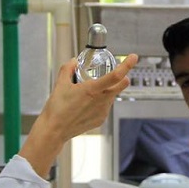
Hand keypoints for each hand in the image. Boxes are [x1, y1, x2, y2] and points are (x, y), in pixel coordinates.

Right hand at [20, 53, 137, 175]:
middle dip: (122, 77)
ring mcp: (103, 111)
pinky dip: (101, 102)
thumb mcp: (60, 84)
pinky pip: (106, 107)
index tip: (133, 57)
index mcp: (92, 89)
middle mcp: (101, 100)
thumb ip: (68, 68)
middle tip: (116, 74)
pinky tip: (88, 104)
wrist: (55, 130)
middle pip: (121, 85)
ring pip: (112, 96)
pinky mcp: (101, 120)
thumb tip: (74, 61)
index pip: (116, 75)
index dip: (127, 65)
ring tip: (90, 93)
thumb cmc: (57, 108)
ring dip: (108, 90)